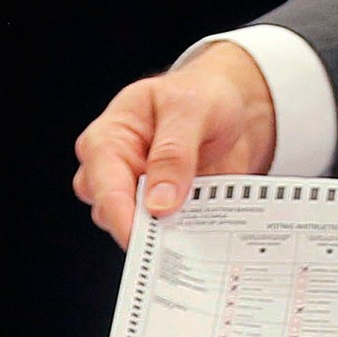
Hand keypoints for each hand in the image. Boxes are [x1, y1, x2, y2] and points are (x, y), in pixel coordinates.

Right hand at [71, 43, 278, 246]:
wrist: (233, 107)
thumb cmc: (200, 96)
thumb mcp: (190, 111)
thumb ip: (174, 153)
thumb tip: (158, 203)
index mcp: (109, 138)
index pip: (104, 184)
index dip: (122, 216)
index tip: (145, 241)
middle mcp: (116, 170)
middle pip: (112, 215)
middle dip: (144, 231)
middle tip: (178, 239)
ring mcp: (139, 194)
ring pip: (137, 232)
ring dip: (169, 236)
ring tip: (201, 225)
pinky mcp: (164, 211)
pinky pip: (168, 237)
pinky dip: (186, 238)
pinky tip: (207, 230)